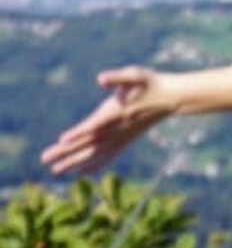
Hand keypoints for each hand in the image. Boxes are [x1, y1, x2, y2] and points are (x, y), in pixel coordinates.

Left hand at [41, 67, 174, 179]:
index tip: (62, 140)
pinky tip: (79, 173)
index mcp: (117, 112)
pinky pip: (106, 156)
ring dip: (74, 162)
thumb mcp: (136, 74)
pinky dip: (92, 165)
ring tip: (55, 170)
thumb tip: (101, 78)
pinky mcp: (124, 141)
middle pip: (89, 143)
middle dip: (67, 152)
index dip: (79, 132)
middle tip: (45, 160)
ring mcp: (121, 137)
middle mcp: (117, 129)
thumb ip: (118, 77)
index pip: (95, 125)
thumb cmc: (151, 84)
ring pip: (95, 153)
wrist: (171, 98)